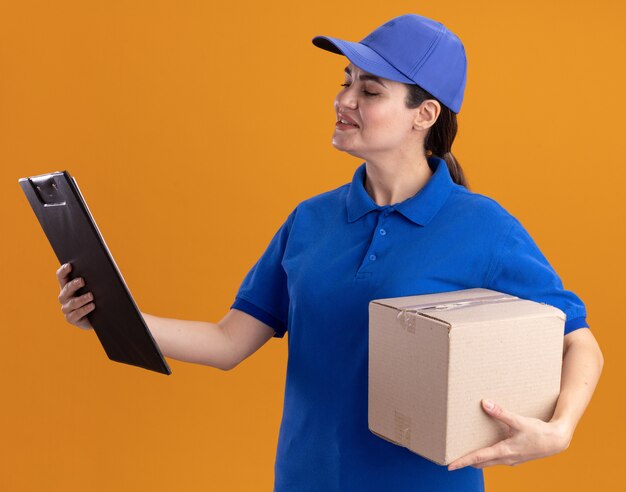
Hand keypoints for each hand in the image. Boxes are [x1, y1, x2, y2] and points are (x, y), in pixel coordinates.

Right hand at [56, 262, 94, 329]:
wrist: (99, 316)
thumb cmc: (96, 297)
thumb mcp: (94, 287)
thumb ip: (93, 279)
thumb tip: (99, 269)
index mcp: (67, 286)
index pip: (61, 276)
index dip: (63, 270)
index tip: (70, 265)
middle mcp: (64, 297)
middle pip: (66, 289)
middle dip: (74, 284)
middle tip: (82, 281)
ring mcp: (66, 308)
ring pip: (72, 302)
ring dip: (82, 299)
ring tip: (91, 296)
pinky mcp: (71, 318)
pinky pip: (76, 314)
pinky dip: (85, 309)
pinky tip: (92, 306)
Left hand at [447, 399, 571, 470]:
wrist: (557, 441)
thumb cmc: (539, 432)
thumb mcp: (519, 421)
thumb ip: (501, 413)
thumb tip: (484, 403)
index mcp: (504, 451)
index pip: (478, 458)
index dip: (462, 461)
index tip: (450, 466)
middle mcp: (505, 459)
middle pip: (480, 463)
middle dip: (466, 462)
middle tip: (452, 460)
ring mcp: (511, 460)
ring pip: (489, 462)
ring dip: (477, 459)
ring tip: (465, 453)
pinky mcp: (515, 458)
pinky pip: (497, 459)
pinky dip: (487, 456)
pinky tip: (486, 447)